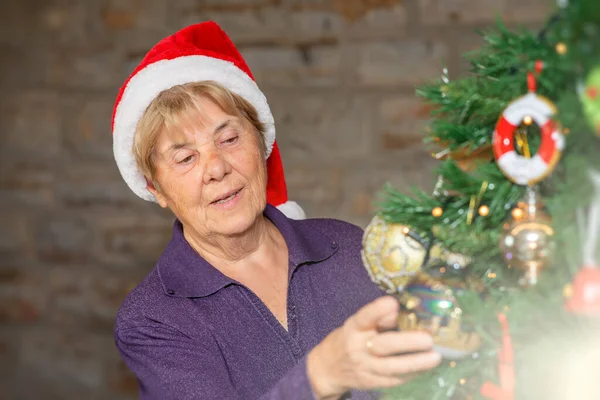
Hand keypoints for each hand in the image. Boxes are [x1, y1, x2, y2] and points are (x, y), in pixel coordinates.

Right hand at [307, 296, 440, 399]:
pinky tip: (425, 368)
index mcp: (354, 327)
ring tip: (435, 357)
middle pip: (383, 346)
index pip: (364, 317)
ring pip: (392, 368)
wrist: (327, 368)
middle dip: (408, 343)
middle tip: (429, 339)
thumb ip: (378, 318)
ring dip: (416, 363)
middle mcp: (357, 347)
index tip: (392, 303)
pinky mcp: (371, 383)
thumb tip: (400, 309)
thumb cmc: (350, 339)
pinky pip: (394, 380)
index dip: (377, 310)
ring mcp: (364, 367)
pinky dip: (411, 374)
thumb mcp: (358, 324)